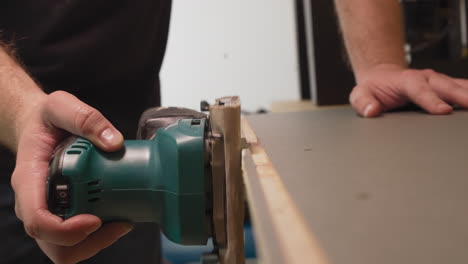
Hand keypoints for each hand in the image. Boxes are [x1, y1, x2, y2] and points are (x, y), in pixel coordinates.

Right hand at [11, 91, 130, 263]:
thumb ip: (87, 118)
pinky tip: (116, 217)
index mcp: (29, 178)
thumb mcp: (62, 106)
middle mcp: (34, 201)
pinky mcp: (61, 212)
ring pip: (64, 248)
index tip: (95, 220)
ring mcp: (48, 210)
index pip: (37, 220)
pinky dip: (97, 237)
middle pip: (53, 244)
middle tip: (119, 223)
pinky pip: (75, 239)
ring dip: (96, 243)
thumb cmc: (46, 120)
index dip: (65, 229)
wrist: (38, 125)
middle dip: (87, 243)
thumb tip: (114, 142)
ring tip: (122, 222)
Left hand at [349, 64, 467, 116]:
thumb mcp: (359, 95)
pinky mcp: (444, 86)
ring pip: (459, 86)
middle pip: (447, 86)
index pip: (420, 90)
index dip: (432, 100)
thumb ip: (363, 102)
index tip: (443, 111)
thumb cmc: (372, 88)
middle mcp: (425, 78)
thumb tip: (372, 111)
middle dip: (462, 96)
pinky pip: (463, 88)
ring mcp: (437, 81)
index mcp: (406, 80)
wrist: (381, 77)